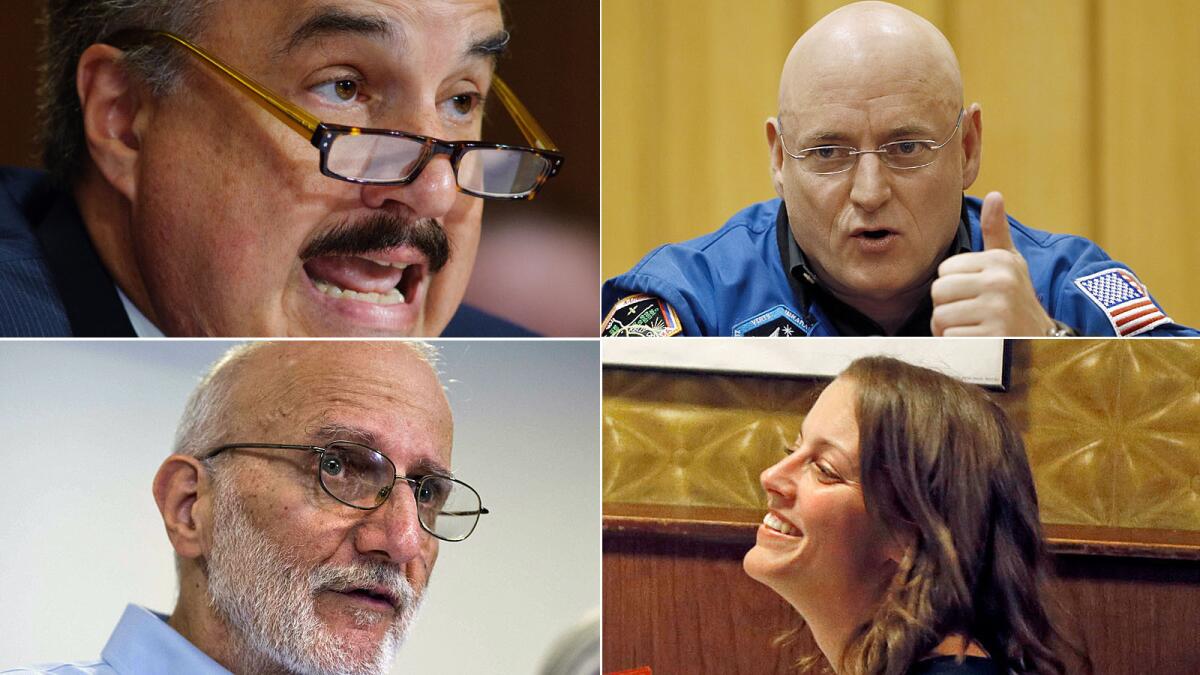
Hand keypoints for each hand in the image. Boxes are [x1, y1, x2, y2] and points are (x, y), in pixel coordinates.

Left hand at [930, 192, 1054, 335]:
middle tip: (968, 314)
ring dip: (948, 328)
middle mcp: (1001, 283)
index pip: (944, 270)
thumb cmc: (1017, 299)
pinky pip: (950, 338)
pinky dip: (957, 344)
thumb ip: (996, 232)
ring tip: (971, 328)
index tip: (972, 294)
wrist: (1041, 342)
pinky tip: (976, 343)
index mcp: (1000, 261)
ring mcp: (998, 312)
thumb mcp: (1010, 264)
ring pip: (941, 317)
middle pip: (938, 292)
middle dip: (946, 307)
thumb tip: (994, 194)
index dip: (952, 286)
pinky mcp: (993, 339)